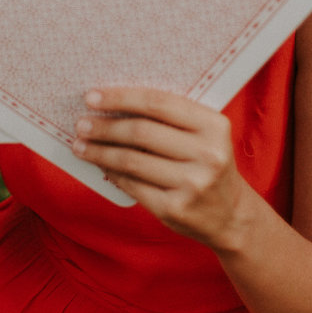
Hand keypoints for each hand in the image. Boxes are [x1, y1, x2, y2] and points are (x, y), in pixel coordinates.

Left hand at [72, 86, 252, 247]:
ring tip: (80, 145)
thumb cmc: (207, 164)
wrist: (231, 216)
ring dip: (100, 151)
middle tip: (81, 123)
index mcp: (214, 125)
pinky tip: (100, 166)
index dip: (121, 98)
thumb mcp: (203, 135)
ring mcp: (191, 184)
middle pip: (141, 132)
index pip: (159, 103)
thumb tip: (114, 104)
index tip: (92, 96)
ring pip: (131, 160)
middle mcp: (207, 154)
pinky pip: (132, 185)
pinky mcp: (175, 209)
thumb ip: (170, 118)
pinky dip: (111, 173)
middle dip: (105, 126)